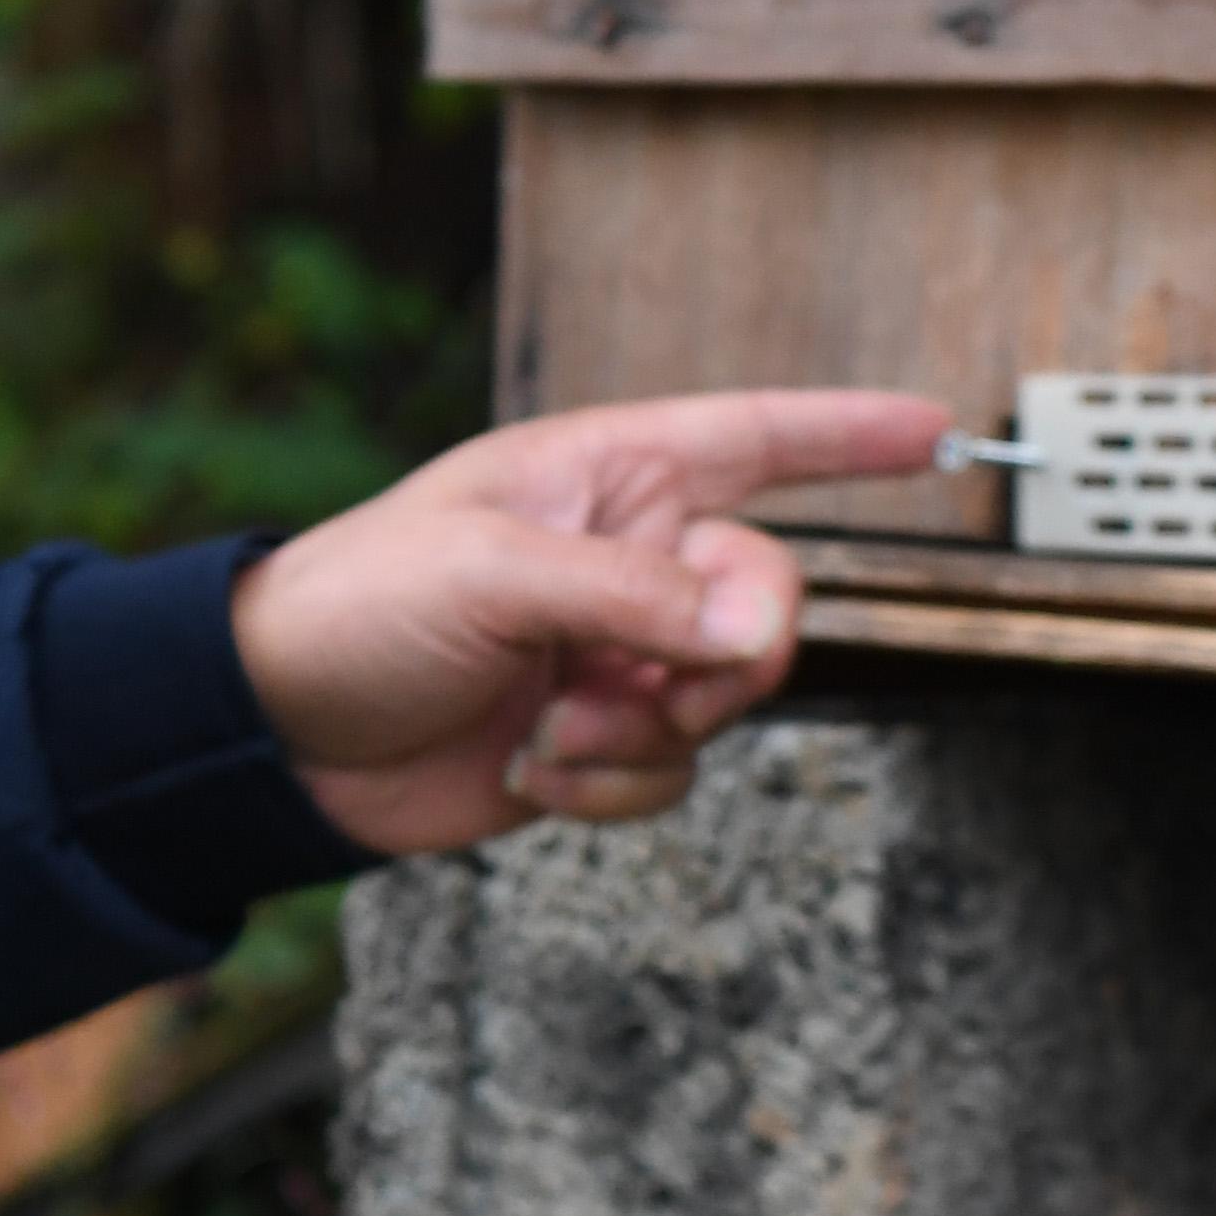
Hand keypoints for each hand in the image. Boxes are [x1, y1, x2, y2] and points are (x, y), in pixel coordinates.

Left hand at [226, 390, 947, 852]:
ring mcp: (612, 651)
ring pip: (727, 699)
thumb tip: (754, 637)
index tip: (939, 430)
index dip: (848, 431)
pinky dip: (612, 784)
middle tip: (654, 686)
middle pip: (765, 598)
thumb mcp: (491, 577)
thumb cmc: (356, 606)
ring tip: (548, 729)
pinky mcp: (593, 737)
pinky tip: (530, 770)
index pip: (755, 437)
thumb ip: (633, 598)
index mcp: (603, 474)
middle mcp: (623, 556)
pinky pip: (671, 769)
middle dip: (727, 657)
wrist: (275, 732)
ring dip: (645, 733)